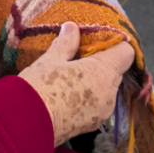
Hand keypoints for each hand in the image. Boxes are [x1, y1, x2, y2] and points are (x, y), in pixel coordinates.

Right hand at [19, 22, 134, 146]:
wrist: (27, 126)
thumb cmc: (40, 86)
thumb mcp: (51, 59)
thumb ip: (66, 42)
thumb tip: (72, 27)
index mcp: (103, 72)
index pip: (126, 53)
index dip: (115, 44)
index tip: (99, 40)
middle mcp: (109, 93)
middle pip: (116, 71)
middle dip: (102, 62)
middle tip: (80, 55)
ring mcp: (102, 112)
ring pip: (107, 89)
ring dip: (95, 80)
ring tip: (72, 75)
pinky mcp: (91, 126)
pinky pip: (98, 104)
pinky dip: (89, 96)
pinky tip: (69, 94)